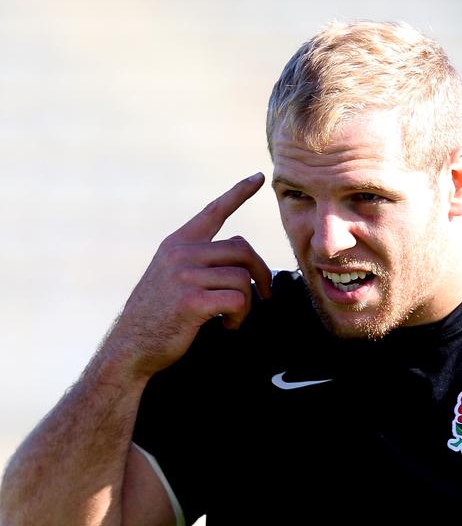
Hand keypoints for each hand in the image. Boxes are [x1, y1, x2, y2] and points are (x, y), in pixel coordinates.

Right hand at [105, 174, 271, 379]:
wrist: (131, 347)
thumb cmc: (158, 318)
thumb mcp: (172, 279)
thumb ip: (199, 264)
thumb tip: (244, 267)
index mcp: (177, 244)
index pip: (213, 212)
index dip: (238, 193)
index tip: (257, 178)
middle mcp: (181, 253)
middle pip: (242, 249)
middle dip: (261, 273)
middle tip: (265, 295)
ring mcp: (185, 275)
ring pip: (243, 278)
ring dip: (248, 303)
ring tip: (233, 318)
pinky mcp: (192, 300)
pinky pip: (239, 300)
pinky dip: (240, 317)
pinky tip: (226, 326)